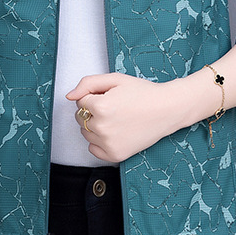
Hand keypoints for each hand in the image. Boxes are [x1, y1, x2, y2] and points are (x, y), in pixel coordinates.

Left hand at [66, 73, 184, 162]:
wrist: (166, 110)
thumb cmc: (142, 92)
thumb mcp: (115, 79)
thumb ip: (88, 83)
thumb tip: (69, 96)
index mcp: (101, 106)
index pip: (80, 101)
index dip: (94, 96)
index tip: (111, 96)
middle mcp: (102, 127)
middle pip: (80, 117)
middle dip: (92, 110)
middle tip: (114, 106)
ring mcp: (108, 144)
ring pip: (86, 133)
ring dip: (95, 125)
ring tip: (116, 118)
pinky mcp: (115, 155)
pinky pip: (93, 149)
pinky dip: (99, 141)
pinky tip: (115, 132)